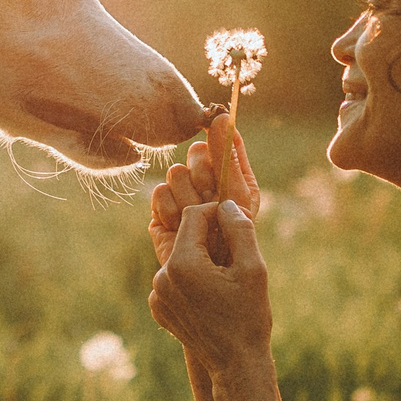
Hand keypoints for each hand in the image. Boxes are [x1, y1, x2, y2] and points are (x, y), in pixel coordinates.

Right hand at [149, 113, 260, 267]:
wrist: (212, 284)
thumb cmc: (236, 245)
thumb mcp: (239, 197)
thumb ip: (229, 158)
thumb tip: (222, 116)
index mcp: (232, 175)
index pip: (221, 139)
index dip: (218, 145)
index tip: (219, 150)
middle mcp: (206, 182)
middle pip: (194, 154)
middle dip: (204, 179)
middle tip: (211, 201)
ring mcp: (182, 197)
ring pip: (175, 174)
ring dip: (188, 199)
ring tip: (198, 222)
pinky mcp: (163, 213)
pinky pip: (160, 195)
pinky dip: (171, 212)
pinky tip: (180, 228)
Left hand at [150, 199, 277, 398]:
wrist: (236, 364)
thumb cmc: (249, 316)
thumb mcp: (253, 268)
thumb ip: (239, 228)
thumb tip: (226, 204)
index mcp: (182, 264)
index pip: (194, 215)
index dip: (217, 212)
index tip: (236, 222)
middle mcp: (162, 277)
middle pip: (186, 237)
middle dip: (209, 237)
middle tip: (235, 249)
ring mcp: (157, 295)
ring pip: (180, 258)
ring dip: (201, 258)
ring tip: (226, 277)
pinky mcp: (159, 309)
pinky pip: (175, 280)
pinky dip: (192, 280)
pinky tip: (212, 295)